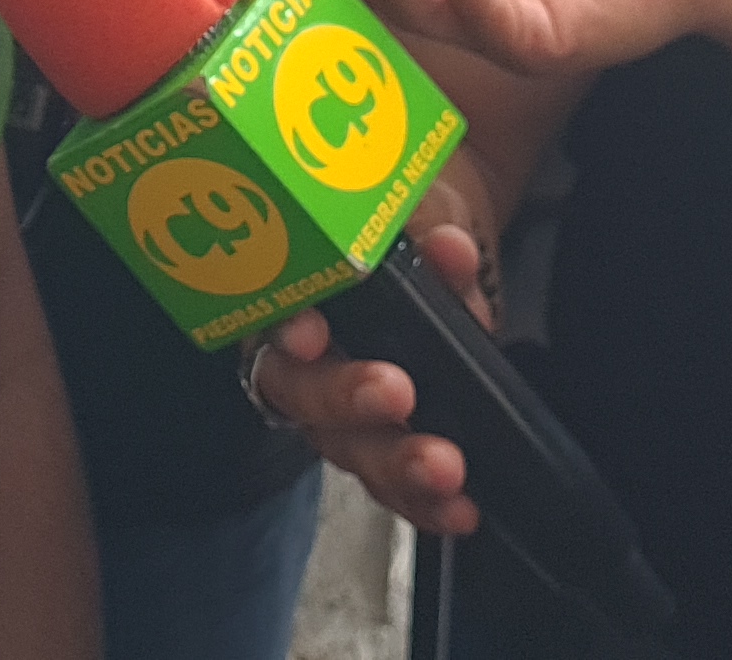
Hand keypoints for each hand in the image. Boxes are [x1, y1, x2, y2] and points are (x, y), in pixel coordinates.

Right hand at [244, 223, 487, 537]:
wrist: (427, 258)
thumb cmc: (402, 235)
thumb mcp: (419, 221)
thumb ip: (433, 238)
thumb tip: (451, 249)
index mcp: (293, 297)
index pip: (272, 313)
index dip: (287, 328)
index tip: (308, 335)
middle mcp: (301, 366)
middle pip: (303, 395)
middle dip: (346, 399)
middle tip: (393, 394)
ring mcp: (337, 419)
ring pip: (348, 451)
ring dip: (395, 464)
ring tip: (443, 468)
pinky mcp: (377, 454)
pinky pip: (390, 489)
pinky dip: (424, 503)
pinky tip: (459, 510)